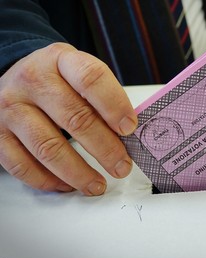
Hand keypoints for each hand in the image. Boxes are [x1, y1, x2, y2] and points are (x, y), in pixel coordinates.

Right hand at [0, 43, 136, 195]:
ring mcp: (12, 109)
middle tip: (122, 166)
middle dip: (105, 149)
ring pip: (49, 148)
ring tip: (98, 184)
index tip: (130, 129)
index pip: (91, 78)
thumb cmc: (56, 80)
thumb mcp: (78, 73)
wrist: (15, 77)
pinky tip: (67, 184)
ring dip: (79, 173)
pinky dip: (49, 181)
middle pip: (75, 118)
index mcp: (60, 60)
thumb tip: (128, 135)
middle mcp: (32, 81)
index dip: (114, 105)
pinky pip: (23, 166)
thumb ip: (102, 97)